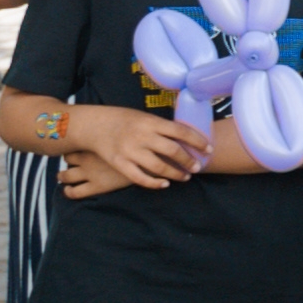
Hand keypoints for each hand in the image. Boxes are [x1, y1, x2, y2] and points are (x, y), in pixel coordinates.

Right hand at [65, 103, 204, 188]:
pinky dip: (154, 183)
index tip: (209, 149)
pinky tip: (164, 184)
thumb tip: (188, 137)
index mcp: (151, 122)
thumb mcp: (145, 117)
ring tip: (185, 177)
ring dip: (176, 174)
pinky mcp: (119, 163)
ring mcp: (130, 150)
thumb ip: (162, 127)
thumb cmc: (124, 120)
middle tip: (198, 167)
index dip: (198, 141)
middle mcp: (142, 136)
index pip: (181, 131)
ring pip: (159, 167)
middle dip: (189, 161)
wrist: (94, 125)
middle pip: (173, 151)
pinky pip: (139, 178)